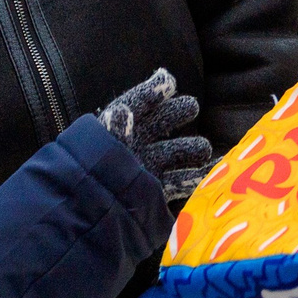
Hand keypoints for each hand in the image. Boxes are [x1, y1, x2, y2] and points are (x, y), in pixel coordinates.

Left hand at [98, 68, 215, 201]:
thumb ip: (112, 131)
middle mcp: (134, 146)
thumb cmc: (91, 177)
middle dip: (177, 113)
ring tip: (205, 150)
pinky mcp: (153, 189)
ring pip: (174, 152)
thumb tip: (123, 111)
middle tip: (192, 107)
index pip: (136, 104)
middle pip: (160, 124)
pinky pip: (178, 180)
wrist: (87, 214)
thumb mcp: (100, 151)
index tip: (169, 83)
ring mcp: (146, 167)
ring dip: (191, 148)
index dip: (152, 92)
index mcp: (117, 130)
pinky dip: (194, 177)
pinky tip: (210, 174)